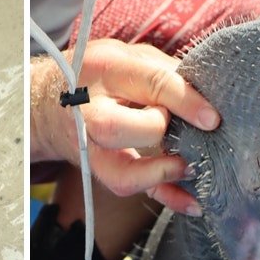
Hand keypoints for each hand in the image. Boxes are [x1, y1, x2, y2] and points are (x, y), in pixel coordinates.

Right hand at [30, 39, 219, 215]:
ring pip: (119, 173)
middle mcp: (89, 110)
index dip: (185, 102)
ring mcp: (89, 147)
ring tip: (188, 166)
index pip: (149, 83)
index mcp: (104, 69)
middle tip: (178, 129)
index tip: (212, 119)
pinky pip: (130, 191)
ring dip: (160, 173)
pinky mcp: (98, 169)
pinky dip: (165, 198)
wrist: (47, 102)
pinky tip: (191, 202)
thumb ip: (163, 70)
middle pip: (116, 129)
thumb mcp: (127, 57)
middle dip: (156, 131)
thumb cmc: (99, 76)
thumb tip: (207, 91)